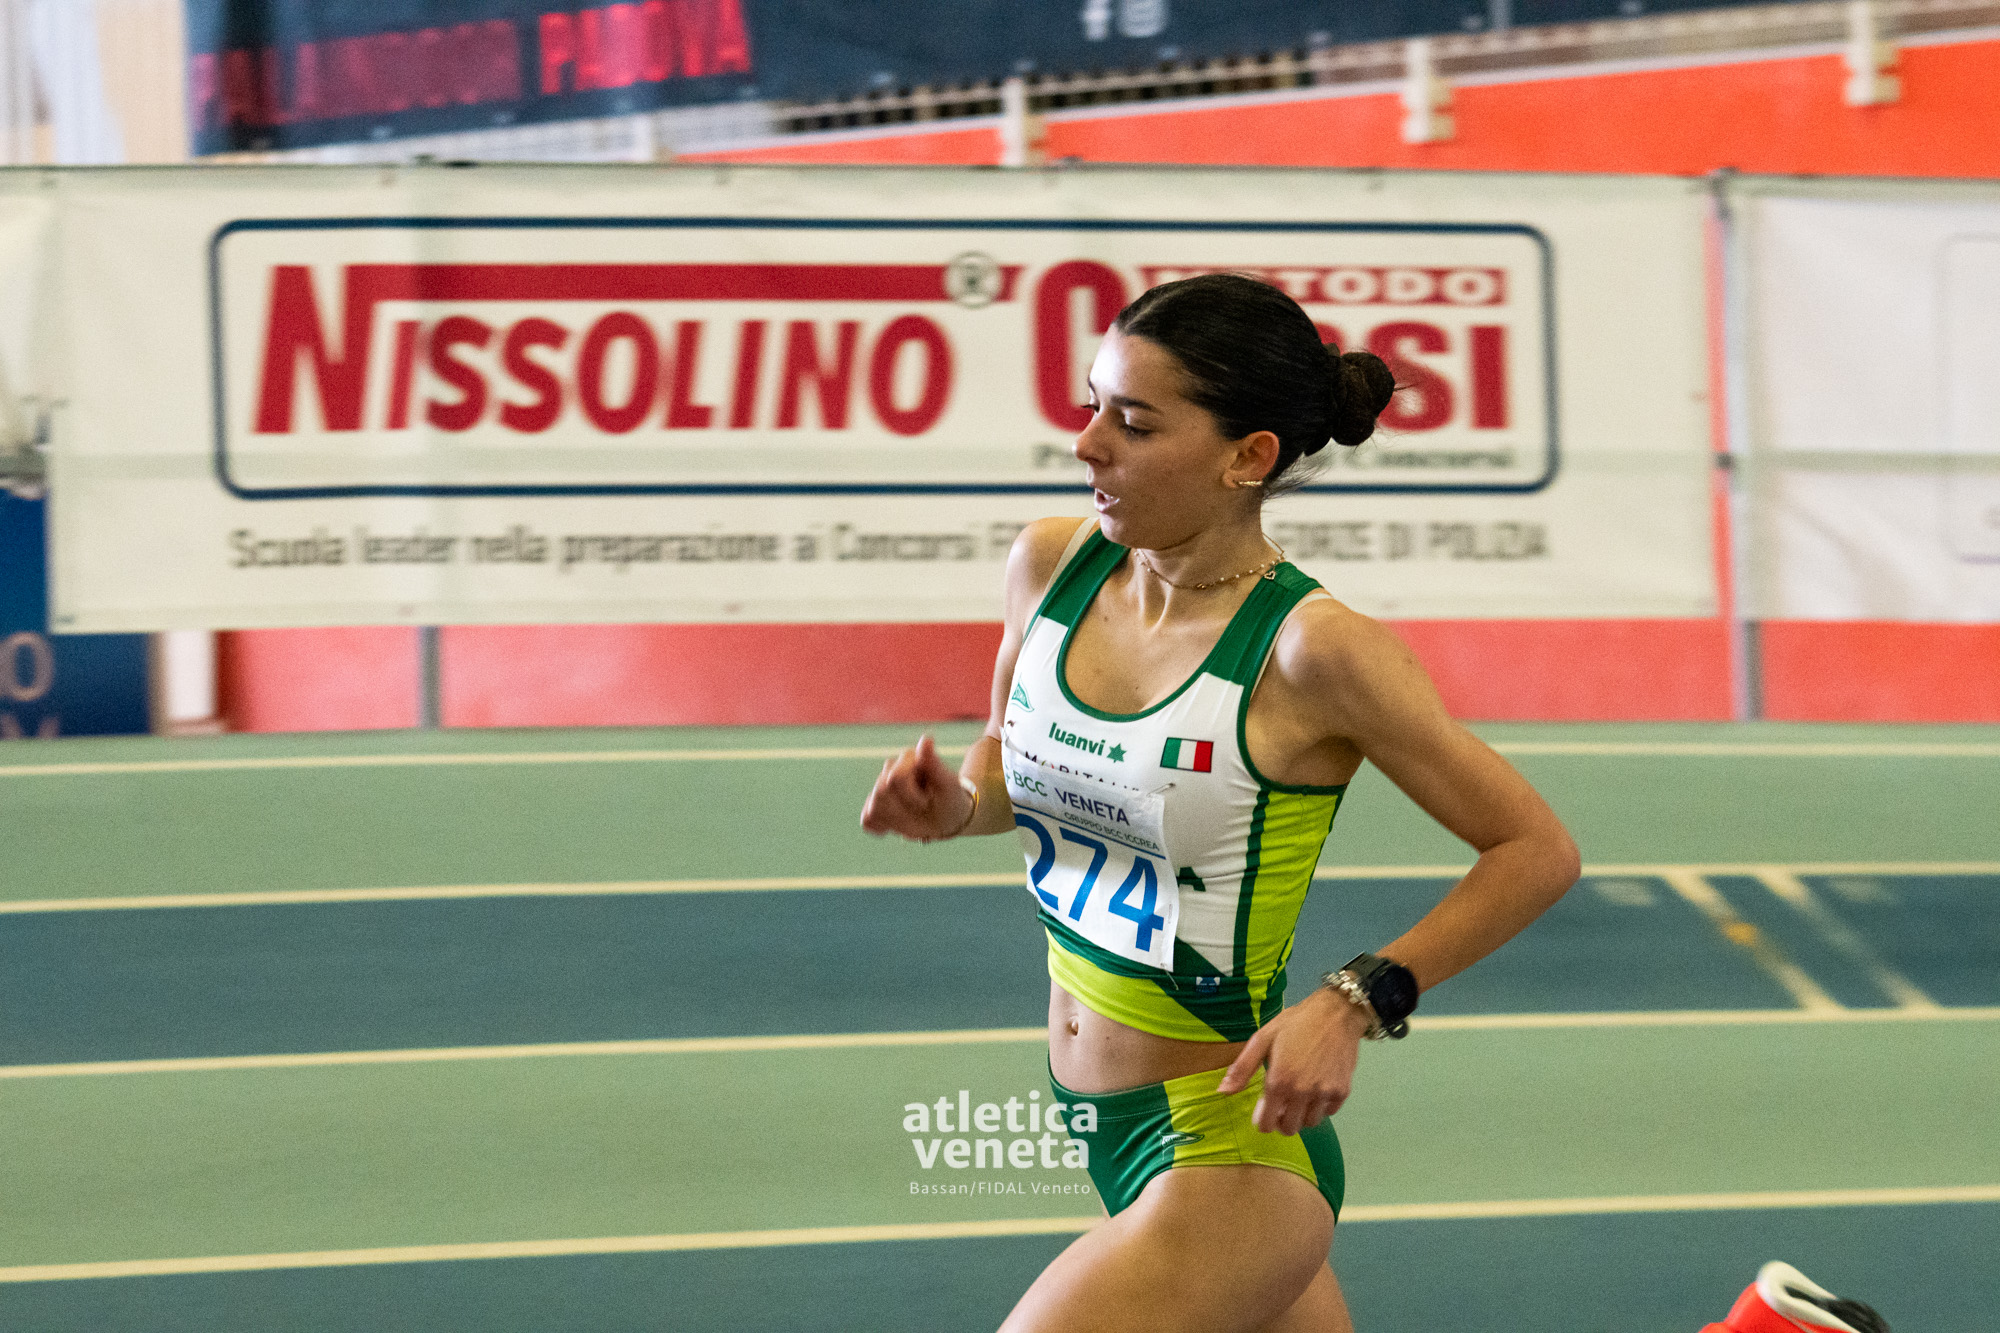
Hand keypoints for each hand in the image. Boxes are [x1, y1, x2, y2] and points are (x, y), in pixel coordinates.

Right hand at [859, 734, 974, 841]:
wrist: (948, 819)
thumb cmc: (951, 799)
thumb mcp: (947, 785)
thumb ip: (934, 764)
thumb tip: (926, 738)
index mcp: (909, 758)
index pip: (895, 778)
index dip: (912, 797)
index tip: (928, 801)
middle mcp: (891, 768)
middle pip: (881, 793)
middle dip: (905, 808)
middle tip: (924, 807)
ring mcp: (881, 787)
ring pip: (873, 808)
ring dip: (896, 819)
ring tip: (914, 815)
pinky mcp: (874, 805)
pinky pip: (867, 819)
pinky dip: (881, 827)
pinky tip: (897, 825)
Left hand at [1216, 987, 1370, 1133]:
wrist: (1336, 1013)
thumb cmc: (1296, 1023)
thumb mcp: (1263, 1039)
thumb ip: (1242, 1068)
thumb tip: (1223, 1092)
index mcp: (1279, 1081)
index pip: (1267, 1124)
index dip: (1263, 1120)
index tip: (1264, 1110)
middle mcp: (1302, 1092)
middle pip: (1289, 1128)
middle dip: (1282, 1120)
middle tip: (1282, 1104)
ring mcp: (1324, 1094)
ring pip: (1310, 1123)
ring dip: (1302, 1114)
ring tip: (1299, 1095)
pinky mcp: (1342, 1091)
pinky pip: (1328, 1112)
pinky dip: (1321, 1107)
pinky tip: (1316, 1089)